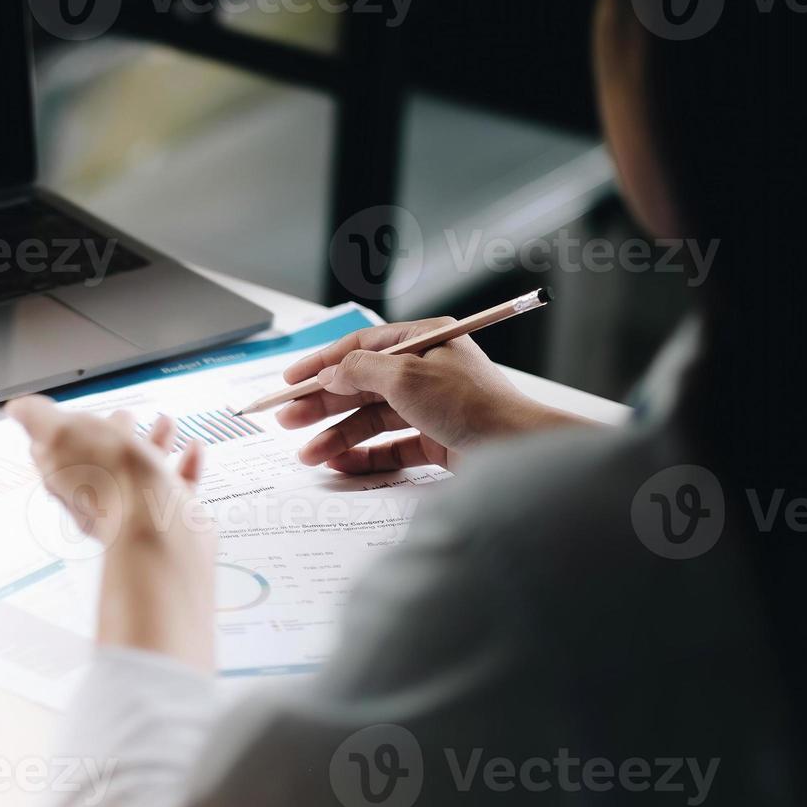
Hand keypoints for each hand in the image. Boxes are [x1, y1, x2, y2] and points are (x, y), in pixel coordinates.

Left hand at [8, 398, 217, 669]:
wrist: (156, 527)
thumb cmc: (109, 481)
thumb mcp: (59, 433)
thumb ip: (37, 418)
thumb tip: (17, 409)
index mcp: (67, 475)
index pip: (55, 452)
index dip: (62, 431)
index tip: (71, 416)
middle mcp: (99, 493)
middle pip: (102, 459)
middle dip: (113, 433)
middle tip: (125, 416)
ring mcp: (136, 503)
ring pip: (143, 468)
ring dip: (154, 441)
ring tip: (165, 422)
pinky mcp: (170, 511)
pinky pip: (179, 484)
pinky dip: (186, 463)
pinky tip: (193, 447)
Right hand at [277, 317, 590, 472]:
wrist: (520, 451)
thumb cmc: (474, 405)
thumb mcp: (406, 377)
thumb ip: (359, 371)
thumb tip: (329, 372)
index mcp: (424, 341)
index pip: (361, 347)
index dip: (322, 363)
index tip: (289, 381)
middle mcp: (426, 371)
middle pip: (361, 385)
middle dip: (322, 404)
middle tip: (287, 420)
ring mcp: (430, 407)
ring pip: (372, 420)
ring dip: (337, 436)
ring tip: (308, 455)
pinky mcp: (436, 441)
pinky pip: (389, 447)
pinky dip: (363, 456)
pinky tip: (339, 465)